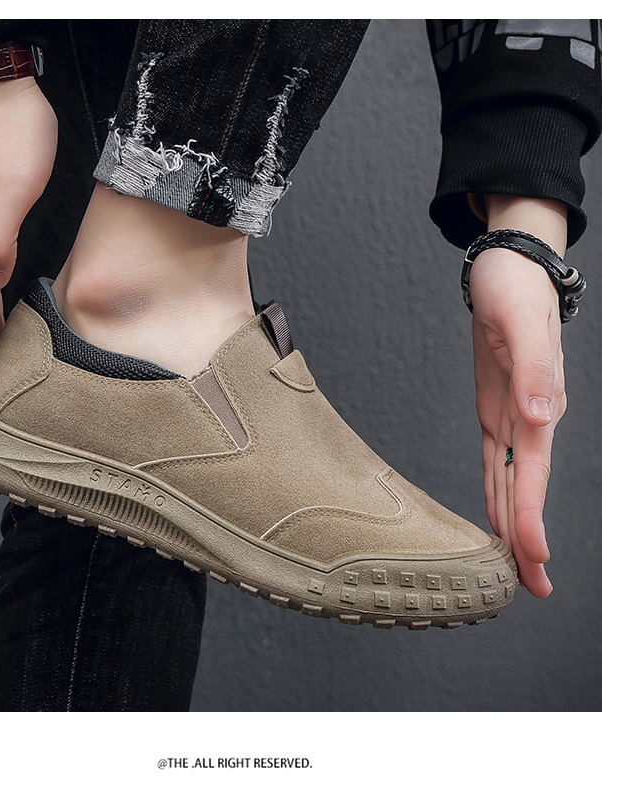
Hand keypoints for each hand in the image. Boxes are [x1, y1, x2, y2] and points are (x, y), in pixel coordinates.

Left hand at [469, 248, 564, 596]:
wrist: (510, 270)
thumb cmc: (515, 290)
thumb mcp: (520, 322)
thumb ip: (536, 371)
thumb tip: (543, 418)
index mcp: (539, 406)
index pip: (533, 474)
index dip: (531, 518)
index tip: (530, 558)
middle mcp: (530, 419)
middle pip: (526, 490)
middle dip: (527, 540)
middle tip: (530, 590)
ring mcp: (514, 416)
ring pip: (513, 482)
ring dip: (515, 524)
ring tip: (518, 566)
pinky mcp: (495, 408)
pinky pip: (495, 460)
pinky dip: (498, 491)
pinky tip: (498, 513)